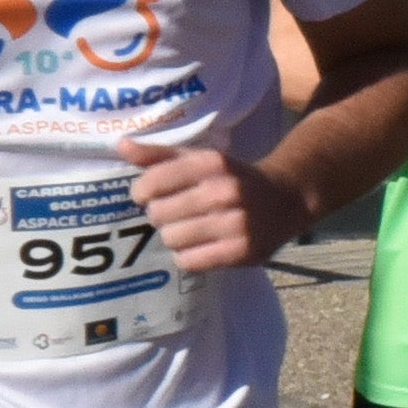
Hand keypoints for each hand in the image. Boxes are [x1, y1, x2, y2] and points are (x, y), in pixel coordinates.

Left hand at [121, 138, 305, 270]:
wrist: (286, 200)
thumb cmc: (234, 178)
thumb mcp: (202, 160)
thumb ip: (160, 155)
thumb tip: (120, 146)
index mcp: (211, 163)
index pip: (153, 182)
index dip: (142, 192)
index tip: (148, 196)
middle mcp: (224, 191)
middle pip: (158, 214)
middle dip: (160, 216)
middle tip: (174, 215)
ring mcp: (236, 223)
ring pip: (172, 239)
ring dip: (174, 237)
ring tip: (188, 231)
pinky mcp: (243, 251)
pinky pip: (190, 261)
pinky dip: (188, 257)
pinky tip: (199, 247)